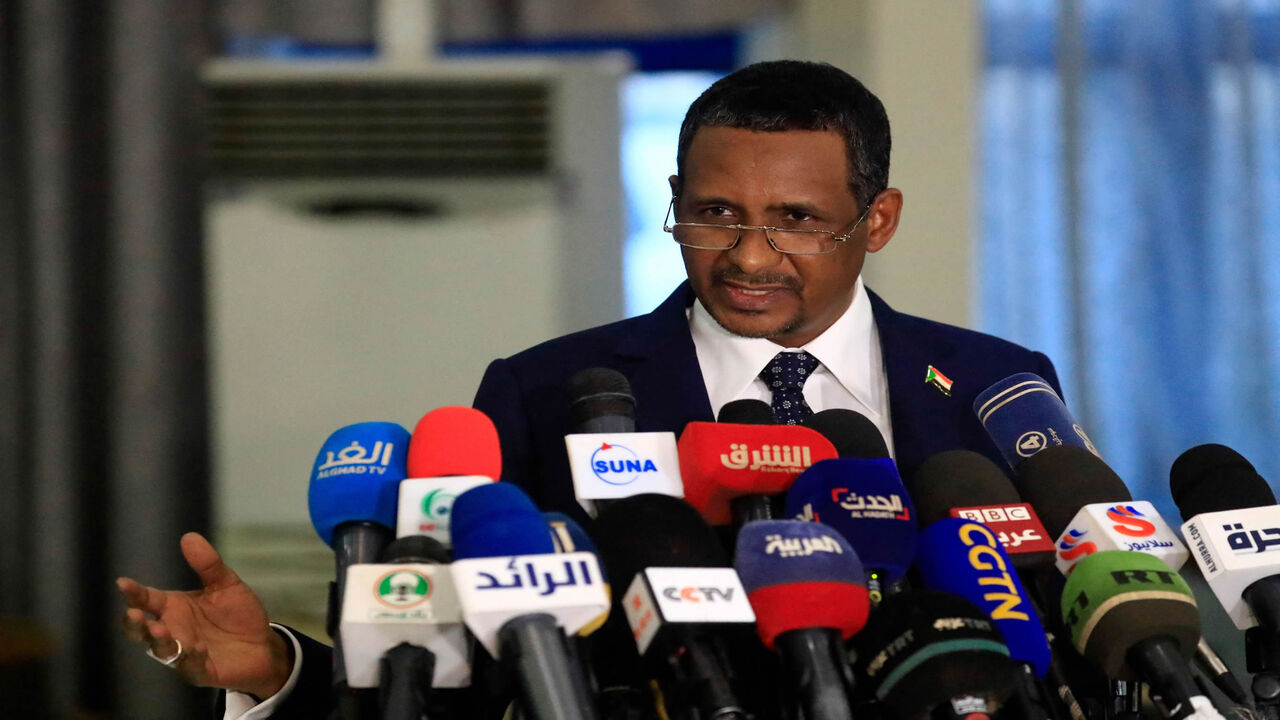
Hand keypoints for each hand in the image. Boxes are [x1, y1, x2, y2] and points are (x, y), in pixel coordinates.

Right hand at [117, 532, 294, 698]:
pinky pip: (190, 668)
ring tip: (161, 630)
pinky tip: (198, 649)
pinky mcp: (201, 671)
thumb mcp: (226, 584)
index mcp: (173, 607)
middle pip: (141, 629)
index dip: (133, 592)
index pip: (146, 599)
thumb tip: (189, 536)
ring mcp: (184, 653)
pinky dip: (191, 659)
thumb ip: (208, 564)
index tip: (123, 583)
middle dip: (135, 623)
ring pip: (161, 651)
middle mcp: (173, 630)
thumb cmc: (237, 613)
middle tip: (135, 614)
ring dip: (159, 641)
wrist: (263, 643)